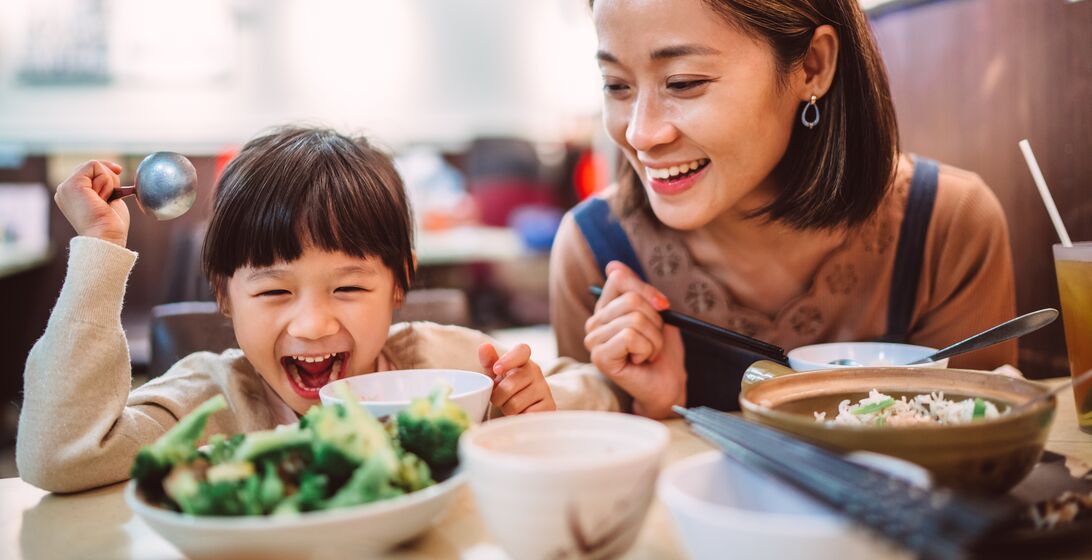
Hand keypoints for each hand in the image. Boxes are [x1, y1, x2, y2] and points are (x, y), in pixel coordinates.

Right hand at [54, 160, 129, 246]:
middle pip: (92, 167)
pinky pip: (94, 166)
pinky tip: (103, 197)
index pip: (89, 172)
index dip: (107, 173)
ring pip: (95, 166)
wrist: (106, 237)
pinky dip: (106, 180)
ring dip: (109, 182)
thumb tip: (115, 169)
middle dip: (109, 178)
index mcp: (72, 195)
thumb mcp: (109, 198)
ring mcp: (66, 187)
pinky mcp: (72, 184)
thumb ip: (106, 184)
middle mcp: (65, 190)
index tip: (118, 179)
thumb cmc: (111, 224)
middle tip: (109, 199)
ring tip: (104, 201)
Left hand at [478, 343, 555, 414]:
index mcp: (523, 360)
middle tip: (500, 399)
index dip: (508, 359)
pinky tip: (521, 414)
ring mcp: (544, 389)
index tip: (496, 369)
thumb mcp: (496, 375)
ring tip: (511, 407)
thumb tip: (484, 347)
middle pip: (510, 385)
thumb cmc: (508, 388)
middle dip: (498, 397)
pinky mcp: (549, 406)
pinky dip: (518, 418)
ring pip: (515, 404)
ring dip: (507, 410)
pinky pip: (525, 415)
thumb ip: (490, 361)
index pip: (522, 351)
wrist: (527, 407)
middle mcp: (536, 372)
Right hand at [584, 261, 685, 417]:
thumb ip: (637, 289)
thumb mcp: (655, 313)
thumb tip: (612, 266)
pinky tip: (641, 361)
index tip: (662, 308)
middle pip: (631, 301)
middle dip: (655, 322)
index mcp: (606, 309)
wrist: (667, 384)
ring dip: (653, 339)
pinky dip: (647, 349)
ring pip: (634, 320)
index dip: (647, 291)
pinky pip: (630, 336)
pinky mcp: (600, 357)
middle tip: (653, 340)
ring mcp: (594, 340)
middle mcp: (595, 323)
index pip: (619, 279)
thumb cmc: (662, 352)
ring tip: (649, 353)